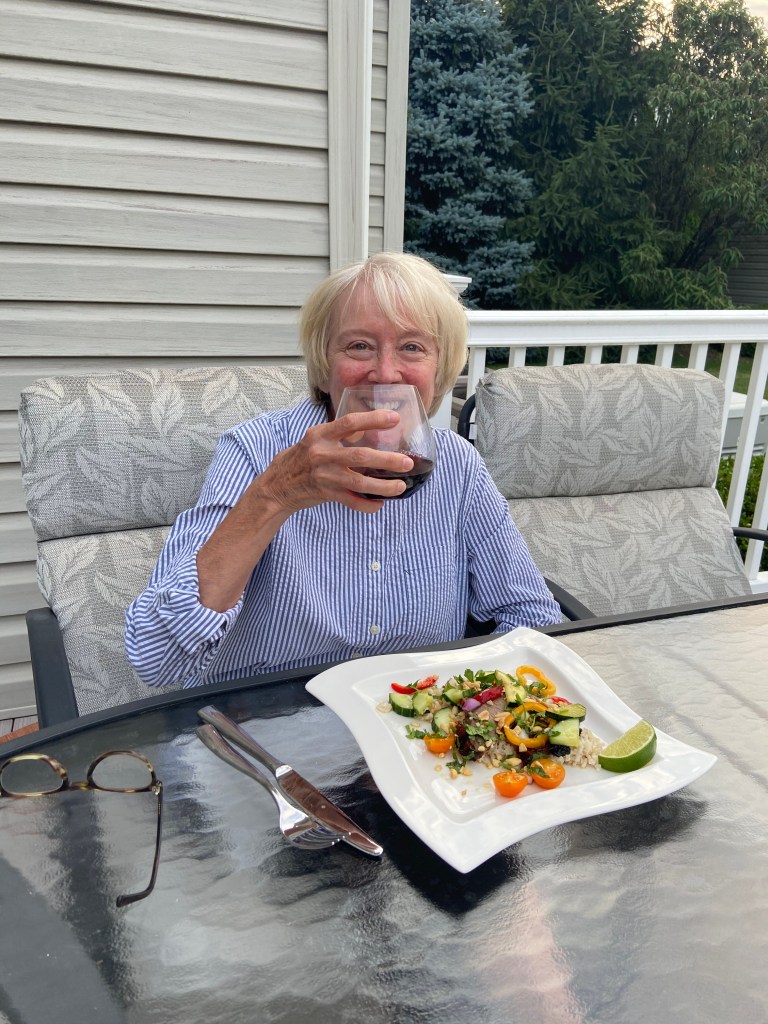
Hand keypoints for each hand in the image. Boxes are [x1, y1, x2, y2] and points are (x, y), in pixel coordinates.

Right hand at [255, 409, 413, 512]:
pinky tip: (380, 504)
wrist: (277, 486)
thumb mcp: (314, 440)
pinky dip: (367, 504)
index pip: (349, 422)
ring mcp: (323, 475)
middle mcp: (321, 454)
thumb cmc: (300, 459)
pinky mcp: (325, 493)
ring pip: (359, 482)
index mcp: (320, 435)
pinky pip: (351, 501)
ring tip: (401, 486)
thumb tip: (365, 428)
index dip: (373, 419)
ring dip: (383, 486)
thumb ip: (338, 435)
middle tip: (407, 462)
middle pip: (360, 456)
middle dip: (387, 460)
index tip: (395, 419)